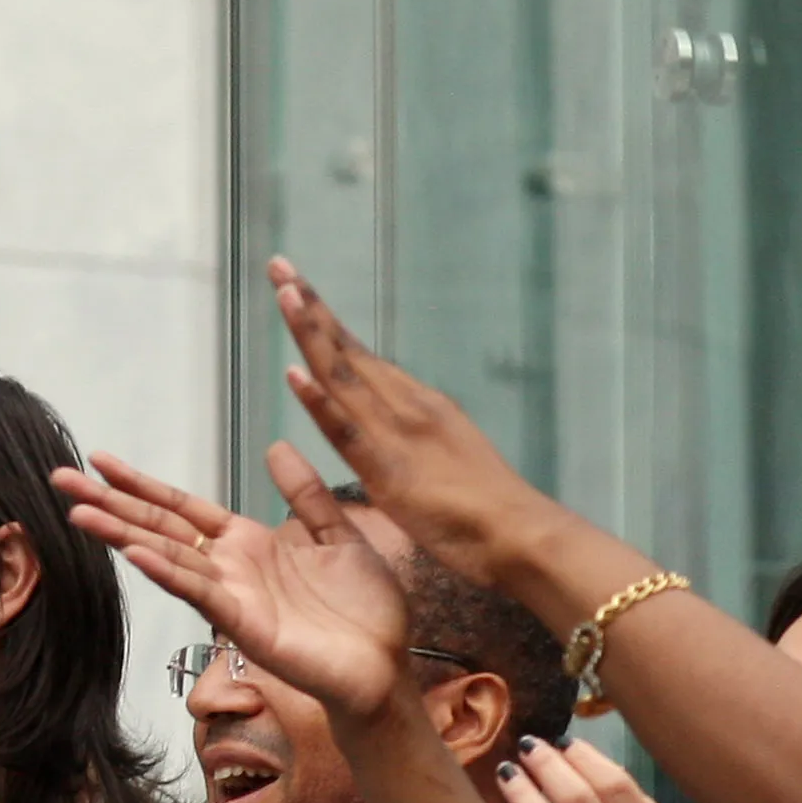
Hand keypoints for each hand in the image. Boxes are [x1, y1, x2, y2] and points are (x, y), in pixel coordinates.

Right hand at [56, 444, 416, 723]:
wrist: (383, 665)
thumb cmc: (364, 610)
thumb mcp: (338, 535)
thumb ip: (305, 495)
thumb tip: (276, 447)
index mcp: (248, 543)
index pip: (181, 508)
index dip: (141, 484)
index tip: (100, 461)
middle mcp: (229, 567)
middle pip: (157, 528)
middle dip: (110, 504)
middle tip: (61, 479)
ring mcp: (230, 596)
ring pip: (166, 557)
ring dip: (122, 534)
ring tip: (80, 513)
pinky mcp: (243, 624)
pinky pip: (199, 593)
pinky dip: (167, 573)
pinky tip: (136, 554)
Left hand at [266, 260, 558, 586]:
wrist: (523, 537)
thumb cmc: (485, 514)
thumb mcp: (442, 463)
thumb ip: (411, 441)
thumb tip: (386, 428)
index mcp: (417, 406)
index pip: (360, 356)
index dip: (325, 323)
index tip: (295, 286)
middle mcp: (407, 407)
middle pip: (348, 352)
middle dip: (310, 309)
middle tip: (278, 265)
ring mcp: (399, 434)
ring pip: (346, 376)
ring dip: (313, 333)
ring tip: (285, 292)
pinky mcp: (391, 471)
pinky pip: (349, 432)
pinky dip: (321, 401)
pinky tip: (296, 374)